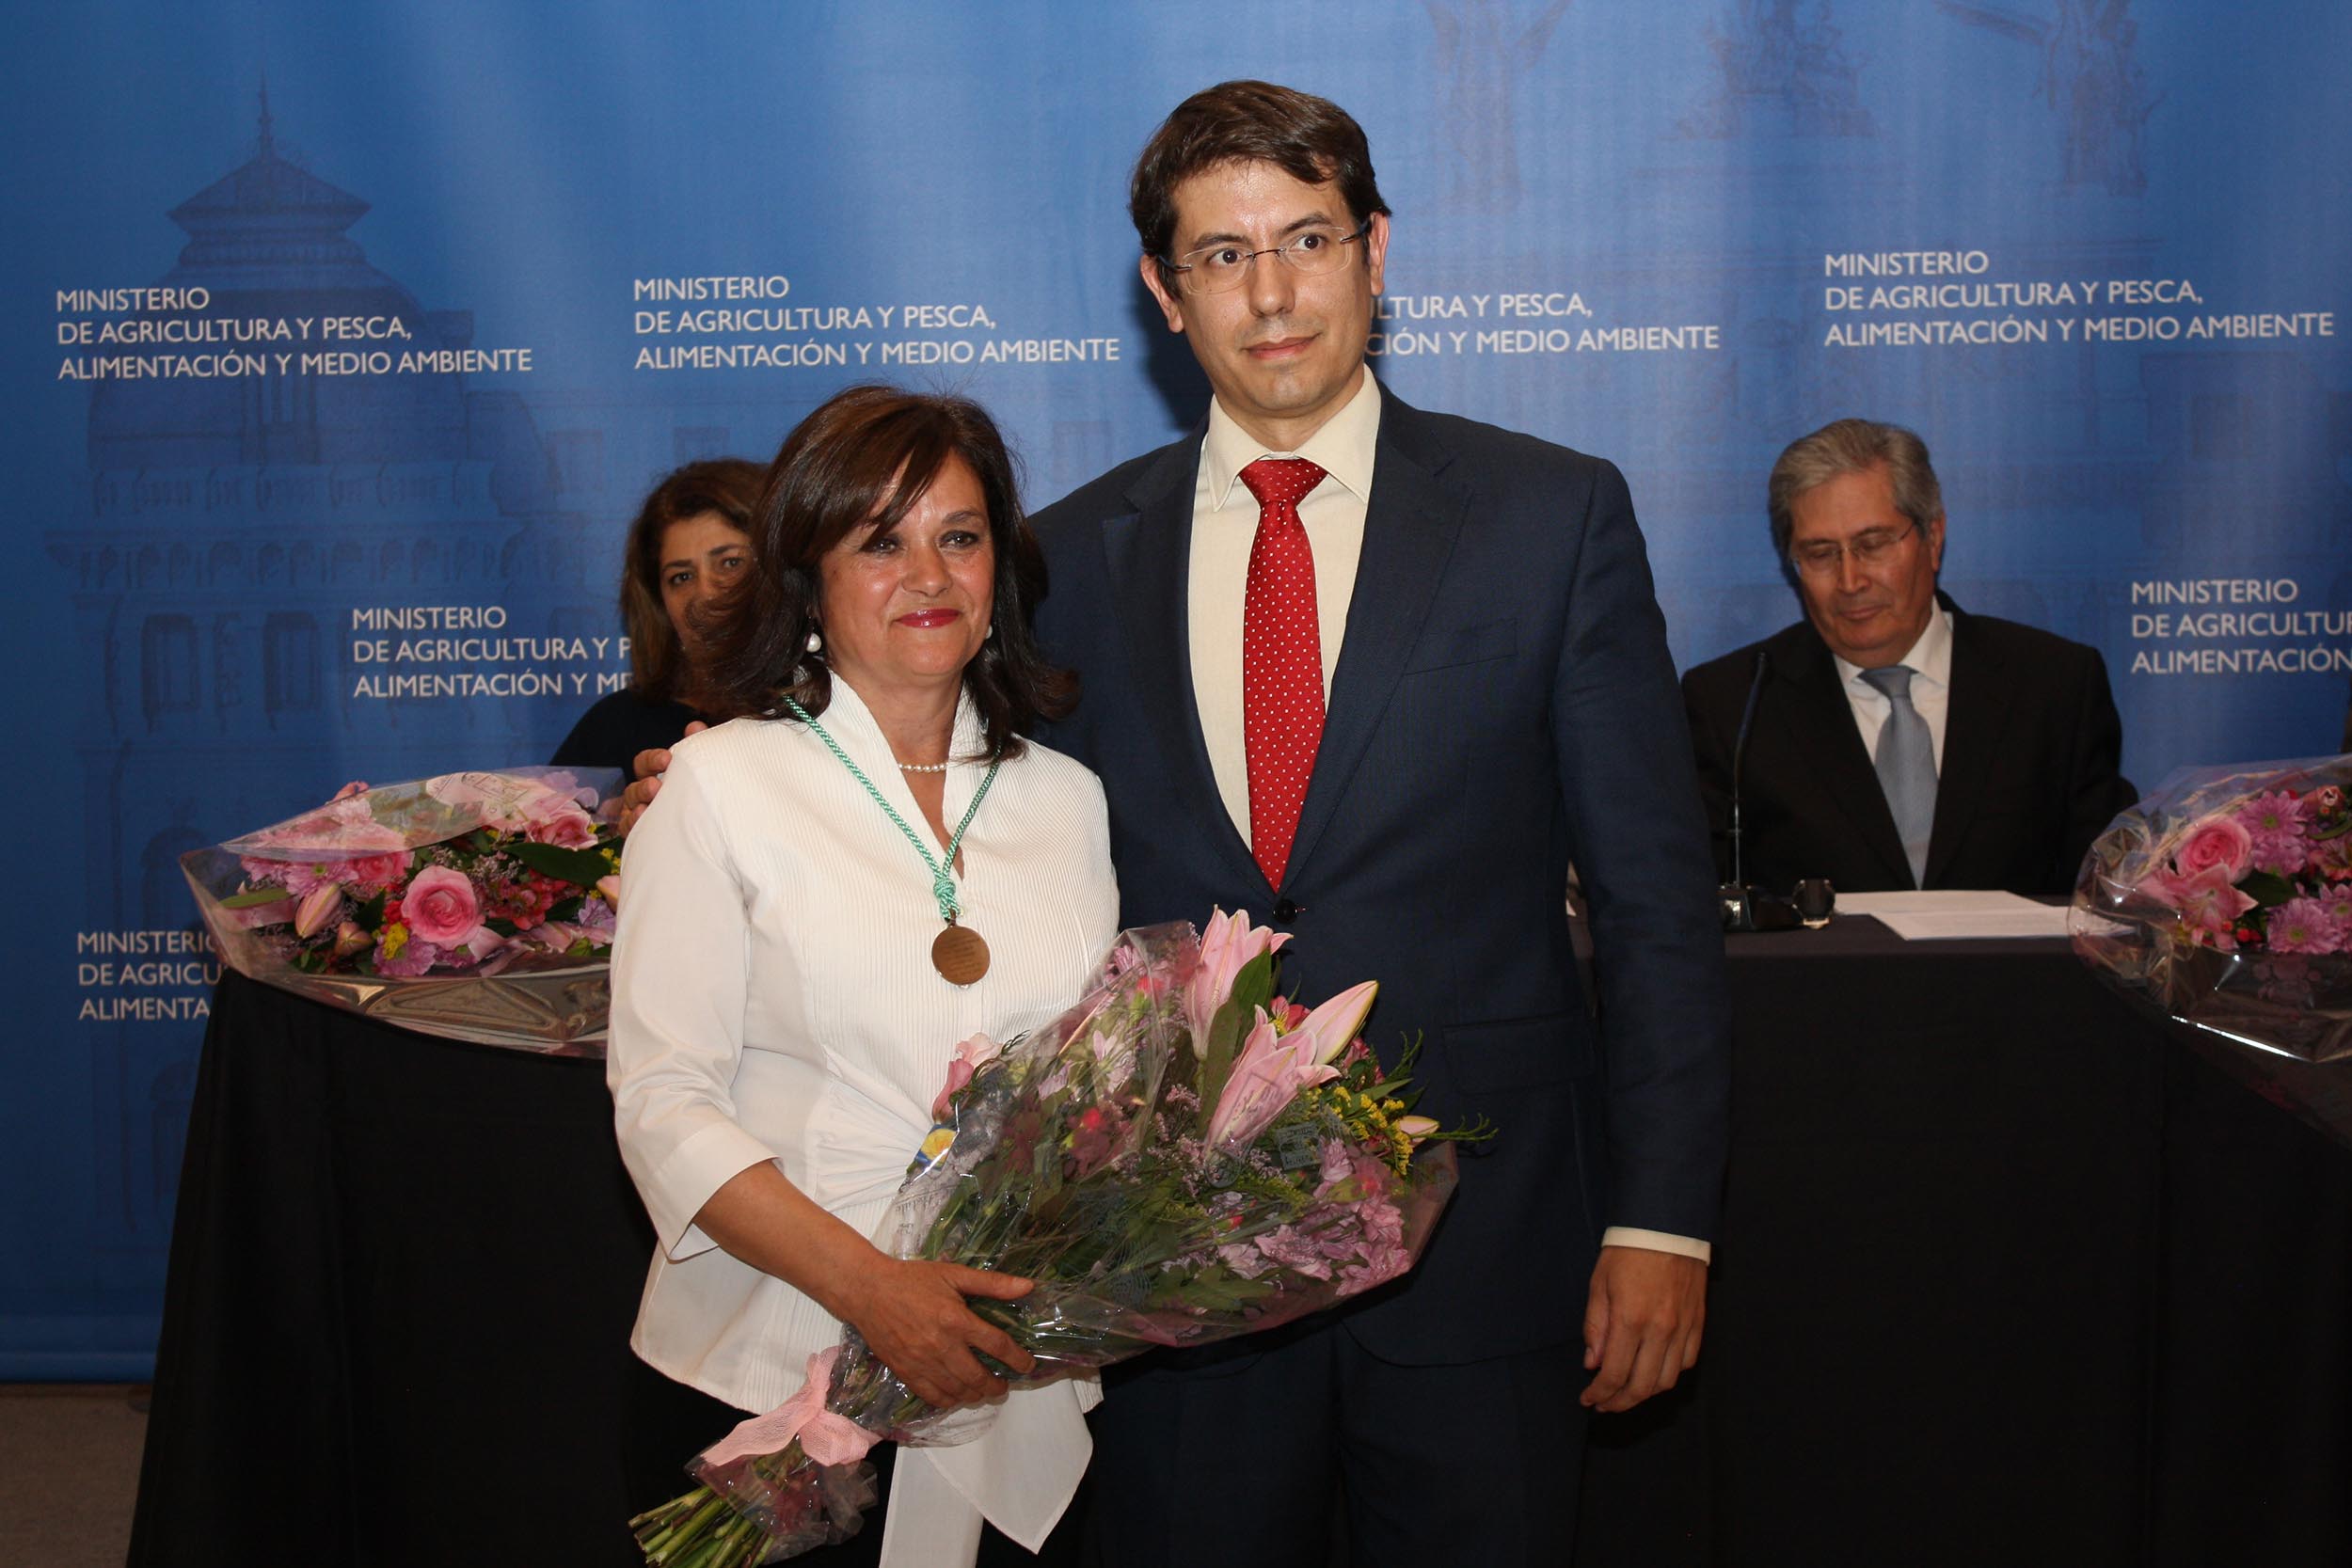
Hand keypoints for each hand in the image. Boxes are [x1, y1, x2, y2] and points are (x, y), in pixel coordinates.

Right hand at [617, 722, 703, 835]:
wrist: (706, 829)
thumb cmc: (698, 792)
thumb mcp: (698, 770)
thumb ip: (696, 748)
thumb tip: (695, 727)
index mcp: (655, 776)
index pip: (644, 763)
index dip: (652, 759)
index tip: (667, 758)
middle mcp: (643, 793)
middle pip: (634, 786)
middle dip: (644, 785)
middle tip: (657, 786)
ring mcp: (637, 813)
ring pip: (629, 806)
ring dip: (638, 805)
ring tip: (646, 807)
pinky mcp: (638, 832)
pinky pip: (627, 828)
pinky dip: (631, 824)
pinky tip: (642, 821)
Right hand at [837, 1259, 1036, 1408]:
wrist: (868, 1291)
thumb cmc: (912, 1279)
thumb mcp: (954, 1274)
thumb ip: (991, 1284)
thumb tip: (1027, 1287)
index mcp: (957, 1321)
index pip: (997, 1346)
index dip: (1017, 1359)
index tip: (1027, 1365)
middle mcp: (942, 1347)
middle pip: (978, 1378)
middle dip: (997, 1386)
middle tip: (1003, 1385)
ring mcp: (922, 1363)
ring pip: (957, 1392)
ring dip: (975, 1395)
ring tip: (982, 1390)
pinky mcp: (906, 1372)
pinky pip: (932, 1397)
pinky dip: (949, 1401)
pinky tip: (956, 1394)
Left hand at [1580, 1245, 1705, 1412]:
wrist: (1667, 1225)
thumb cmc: (1628, 1251)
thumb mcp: (1599, 1284)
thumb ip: (1595, 1326)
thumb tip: (1593, 1363)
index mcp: (1630, 1319)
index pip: (1614, 1375)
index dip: (1599, 1394)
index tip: (1588, 1400)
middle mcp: (1660, 1330)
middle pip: (1641, 1386)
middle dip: (1619, 1402)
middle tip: (1604, 1404)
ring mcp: (1683, 1328)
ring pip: (1666, 1381)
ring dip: (1644, 1394)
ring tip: (1626, 1392)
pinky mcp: (1698, 1323)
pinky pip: (1686, 1362)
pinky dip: (1668, 1375)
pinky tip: (1652, 1371)